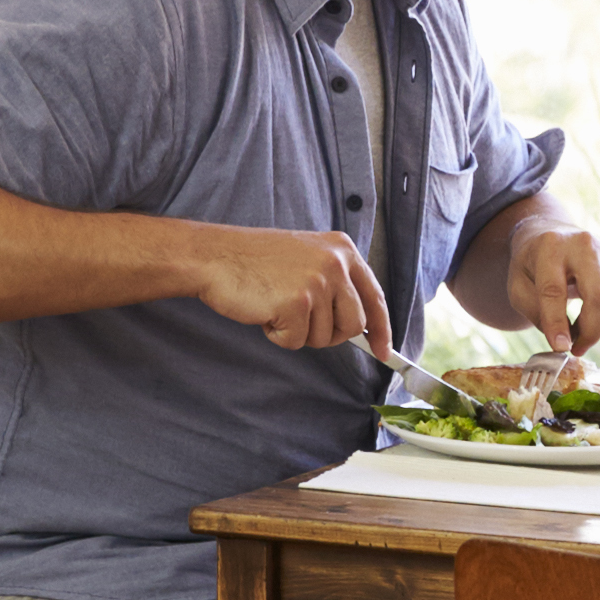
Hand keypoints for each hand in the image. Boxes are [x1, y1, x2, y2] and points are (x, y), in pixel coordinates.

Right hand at [195, 225, 390, 356]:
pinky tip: (265, 311)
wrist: (215, 255)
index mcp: (343, 249)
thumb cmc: (255, 261)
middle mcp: (336, 262)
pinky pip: (296, 342)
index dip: (381, 328)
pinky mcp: (297, 303)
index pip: (374, 296)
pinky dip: (277, 335)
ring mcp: (318, 282)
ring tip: (276, 305)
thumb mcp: (307, 257)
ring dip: (298, 332)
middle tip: (301, 321)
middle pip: (354, 324)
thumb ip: (335, 281)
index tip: (384, 350)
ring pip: (325, 337)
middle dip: (329, 334)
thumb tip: (359, 324)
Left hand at [503, 214, 599, 354]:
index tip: (559, 348)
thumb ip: (535, 312)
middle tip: (577, 349)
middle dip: (591, 331)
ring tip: (582, 333)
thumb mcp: (518, 287)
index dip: (556, 323)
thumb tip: (563, 341)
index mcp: (551, 248)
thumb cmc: (534, 267)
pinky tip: (595, 317)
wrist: (554, 236)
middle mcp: (585, 244)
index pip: (554, 290)